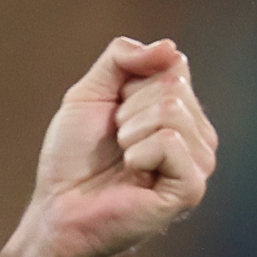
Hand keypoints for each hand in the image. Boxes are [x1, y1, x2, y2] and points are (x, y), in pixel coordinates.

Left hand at [14, 38, 215, 256]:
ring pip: (171, 111)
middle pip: (171, 86)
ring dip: (128, 132)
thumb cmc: (74, 158)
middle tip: (114, 142)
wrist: (58, 209)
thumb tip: (169, 47)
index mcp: (179, 111)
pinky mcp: (191, 187)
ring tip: (122, 159)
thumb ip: (121, 59)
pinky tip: (132, 174)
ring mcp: (198, 162)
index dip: (129, 83)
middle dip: (126, 109)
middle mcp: (197, 134)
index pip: (172, 64)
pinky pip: (169, 142)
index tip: (112, 112)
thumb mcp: (89, 93)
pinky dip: (137, 154)